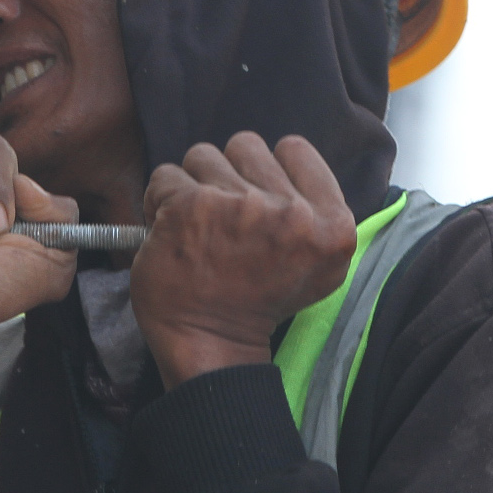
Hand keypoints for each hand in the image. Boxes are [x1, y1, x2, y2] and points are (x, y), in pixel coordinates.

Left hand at [131, 133, 356, 387]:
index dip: (269, 171)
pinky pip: (166, 176)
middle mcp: (291, 212)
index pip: (295, 148)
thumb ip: (313, 212)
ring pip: (203, 155)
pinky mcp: (190, 207)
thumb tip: (284, 164)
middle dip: (230, 175)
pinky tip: (172, 232)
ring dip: (195, 185)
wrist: (213, 347)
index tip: (258, 201)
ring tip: (198, 226)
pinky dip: (161, 201)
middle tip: (224, 218)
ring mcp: (240, 206)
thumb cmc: (258, 305)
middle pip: (247, 145)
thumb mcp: (318, 265)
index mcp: (332, 225)